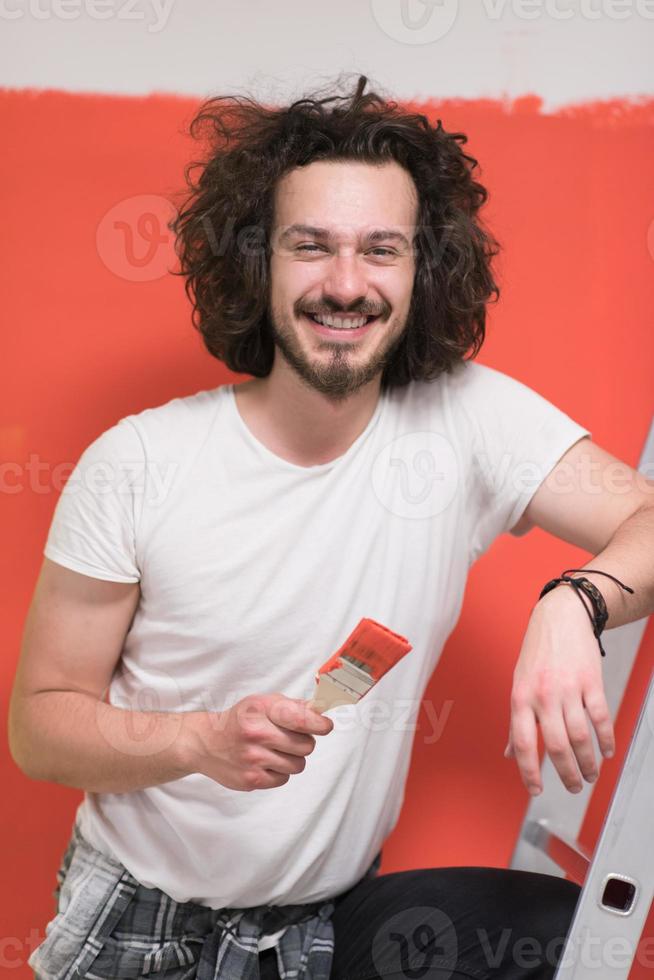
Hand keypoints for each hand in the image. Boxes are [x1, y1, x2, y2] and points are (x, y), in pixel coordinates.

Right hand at [185, 692, 333, 790]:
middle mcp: (256, 734)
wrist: (205, 742)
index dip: (319, 724)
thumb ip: (292, 706)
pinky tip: (265, 762)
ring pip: (298, 765)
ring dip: (292, 758)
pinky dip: (279, 772)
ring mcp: (253, 759)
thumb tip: (320, 711)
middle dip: (304, 742)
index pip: (300, 719)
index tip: (325, 726)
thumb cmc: (239, 720)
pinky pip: (283, 779)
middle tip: (290, 738)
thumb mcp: (261, 703)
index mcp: (261, 710)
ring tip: (276, 751)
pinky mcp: (251, 780)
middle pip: (306, 745)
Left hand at [504, 587, 614, 795]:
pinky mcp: (590, 682)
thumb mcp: (518, 685)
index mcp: (520, 697)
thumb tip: (509, 754)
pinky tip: (607, 751)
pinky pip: (600, 717)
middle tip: (573, 787)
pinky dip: (606, 739)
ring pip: (580, 736)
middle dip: (566, 773)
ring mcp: (568, 688)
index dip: (528, 771)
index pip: (522, 743)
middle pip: (556, 745)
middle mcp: (543, 695)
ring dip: (587, 762)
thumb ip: (515, 722)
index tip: (536, 790)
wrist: (560, 617)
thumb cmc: (536, 653)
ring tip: (590, 775)